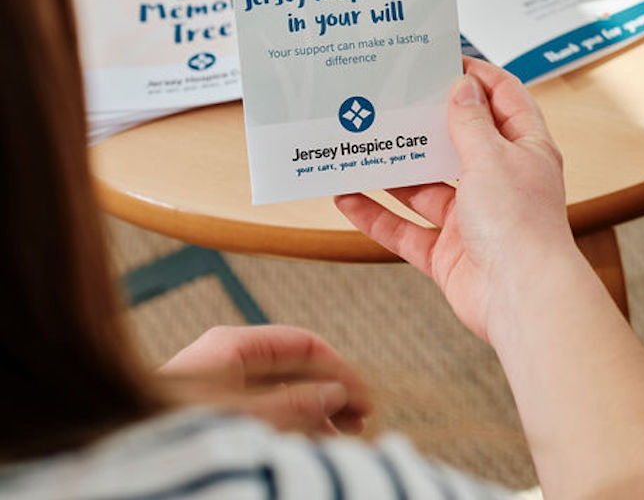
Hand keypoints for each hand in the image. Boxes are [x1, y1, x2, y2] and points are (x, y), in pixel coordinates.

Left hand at [158, 324, 371, 435]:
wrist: (118, 459)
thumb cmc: (175, 434)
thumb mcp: (246, 420)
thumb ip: (296, 406)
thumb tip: (337, 394)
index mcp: (232, 344)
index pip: (305, 344)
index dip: (340, 371)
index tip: (365, 402)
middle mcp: (225, 357)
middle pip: (294, 368)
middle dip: (329, 395)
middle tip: (358, 426)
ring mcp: (214, 383)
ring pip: (278, 392)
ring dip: (311, 415)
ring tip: (336, 444)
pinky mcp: (205, 410)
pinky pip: (259, 410)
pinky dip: (284, 426)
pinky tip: (303, 448)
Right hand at [335, 58, 573, 341]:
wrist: (522, 298)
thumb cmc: (521, 225)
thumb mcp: (492, 158)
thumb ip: (471, 123)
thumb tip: (462, 86)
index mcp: (525, 151)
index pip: (504, 99)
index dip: (476, 77)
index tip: (441, 60)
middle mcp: (501, 182)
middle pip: (458, 143)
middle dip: (423, 125)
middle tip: (388, 101)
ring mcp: (474, 220)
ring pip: (425, 188)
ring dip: (393, 170)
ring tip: (357, 144)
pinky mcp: (449, 254)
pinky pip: (405, 229)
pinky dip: (377, 215)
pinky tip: (347, 196)